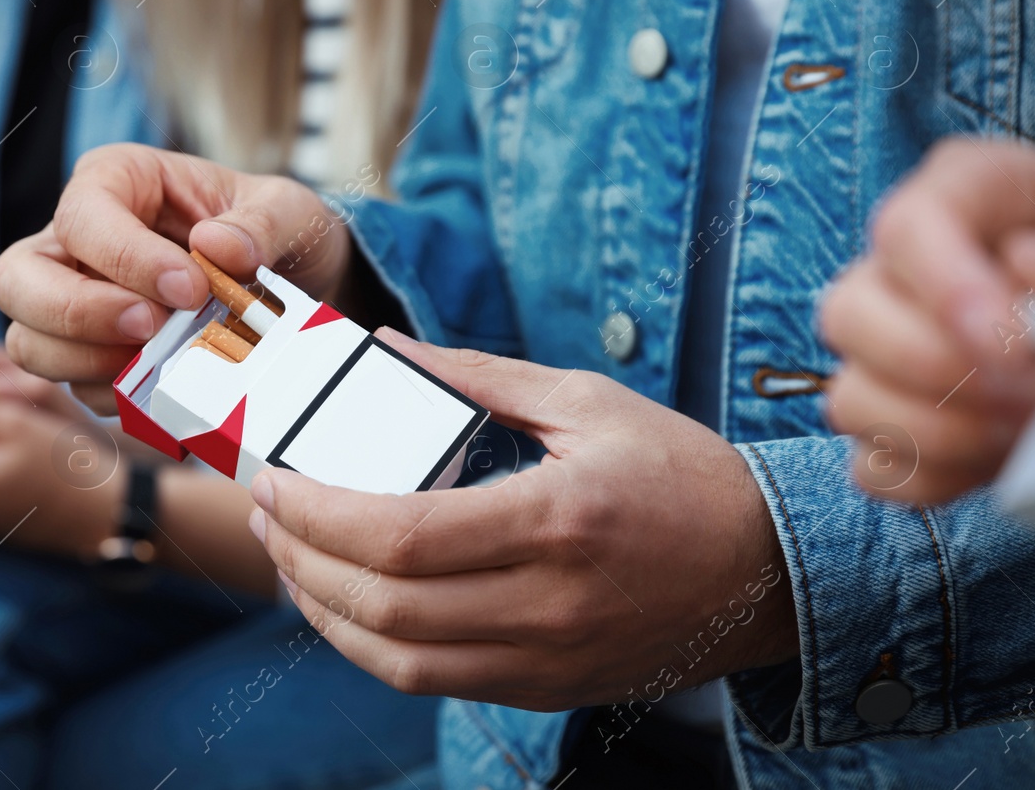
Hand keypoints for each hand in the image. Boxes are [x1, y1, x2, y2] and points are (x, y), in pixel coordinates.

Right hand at [0, 143, 343, 411]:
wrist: (294, 285)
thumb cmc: (276, 233)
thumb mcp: (290, 211)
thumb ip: (263, 222)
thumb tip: (216, 248)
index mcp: (116, 181)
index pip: (82, 216)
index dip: (124, 256)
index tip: (189, 288)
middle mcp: (77, 242)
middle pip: (15, 280)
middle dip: (74, 313)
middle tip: (150, 330)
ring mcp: (76, 303)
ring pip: (29, 342)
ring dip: (88, 363)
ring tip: (162, 364)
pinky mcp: (94, 357)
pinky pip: (77, 388)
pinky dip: (119, 398)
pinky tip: (172, 391)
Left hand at [249, 330, 796, 711]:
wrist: (768, 571)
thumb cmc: (679, 473)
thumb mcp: (586, 400)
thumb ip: (477, 375)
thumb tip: (383, 347)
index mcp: (556, 520)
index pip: (401, 536)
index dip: (317, 515)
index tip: (275, 480)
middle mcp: (548, 603)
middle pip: (385, 604)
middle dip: (301, 558)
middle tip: (266, 511)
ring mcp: (548, 658)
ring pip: (399, 660)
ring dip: (324, 612)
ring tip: (289, 558)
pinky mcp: (548, 686)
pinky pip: (436, 682)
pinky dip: (373, 648)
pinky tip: (345, 605)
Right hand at [821, 139, 1034, 502]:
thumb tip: (1026, 264)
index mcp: (968, 192)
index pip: (905, 227)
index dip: (947, 289)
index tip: (1013, 344)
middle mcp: (905, 267)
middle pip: (848, 313)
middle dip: (935, 370)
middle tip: (1029, 395)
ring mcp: (889, 347)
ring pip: (849, 398)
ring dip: (938, 432)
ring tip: (1022, 431)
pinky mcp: (898, 421)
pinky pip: (874, 467)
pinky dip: (933, 476)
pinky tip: (996, 461)